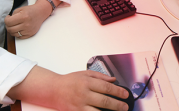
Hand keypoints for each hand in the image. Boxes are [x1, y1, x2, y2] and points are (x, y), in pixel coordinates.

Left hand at [5, 2, 51, 38]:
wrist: (40, 13)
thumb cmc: (31, 10)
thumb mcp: (20, 9)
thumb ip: (13, 15)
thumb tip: (8, 21)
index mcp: (23, 16)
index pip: (8, 22)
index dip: (6, 20)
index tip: (8, 18)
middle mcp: (26, 24)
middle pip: (10, 29)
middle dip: (8, 25)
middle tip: (10, 22)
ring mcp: (28, 30)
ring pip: (14, 34)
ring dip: (12, 30)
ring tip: (14, 25)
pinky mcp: (30, 34)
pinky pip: (19, 37)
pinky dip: (17, 33)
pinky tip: (19, 28)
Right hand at [8, 67, 129, 110]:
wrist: (53, 90)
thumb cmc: (69, 81)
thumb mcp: (85, 73)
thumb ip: (100, 76)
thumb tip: (114, 79)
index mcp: (87, 82)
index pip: (106, 87)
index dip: (118, 91)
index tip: (125, 94)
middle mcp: (84, 94)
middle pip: (104, 100)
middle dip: (117, 104)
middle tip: (125, 106)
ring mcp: (80, 105)